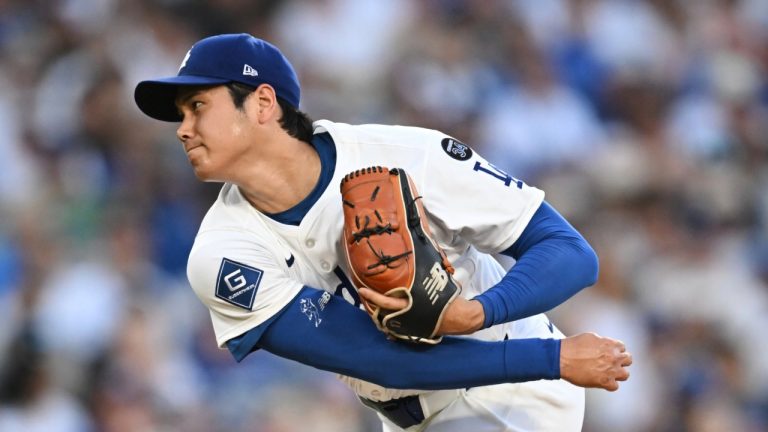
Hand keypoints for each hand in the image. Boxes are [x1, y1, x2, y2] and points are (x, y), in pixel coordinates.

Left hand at [358, 288, 483, 334]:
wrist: (459, 318)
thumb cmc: (446, 298)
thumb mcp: (433, 284)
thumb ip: (419, 280)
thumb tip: (411, 263)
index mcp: (411, 304)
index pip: (386, 301)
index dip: (372, 296)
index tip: (361, 290)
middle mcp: (406, 317)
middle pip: (381, 313)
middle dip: (370, 305)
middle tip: (362, 295)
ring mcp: (407, 326)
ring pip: (385, 322)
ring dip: (376, 314)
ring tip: (369, 304)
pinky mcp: (411, 332)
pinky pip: (395, 329)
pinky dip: (388, 323)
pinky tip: (382, 316)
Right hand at [559, 332, 631, 391]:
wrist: (562, 358)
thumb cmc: (572, 346)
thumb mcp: (590, 336)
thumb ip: (602, 341)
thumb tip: (604, 344)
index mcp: (610, 344)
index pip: (622, 347)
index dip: (616, 351)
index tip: (611, 353)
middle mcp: (614, 357)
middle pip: (628, 360)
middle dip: (621, 361)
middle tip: (612, 363)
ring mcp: (611, 370)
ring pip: (626, 375)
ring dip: (618, 374)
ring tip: (609, 374)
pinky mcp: (605, 382)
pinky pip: (615, 386)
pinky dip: (609, 385)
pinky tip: (602, 382)